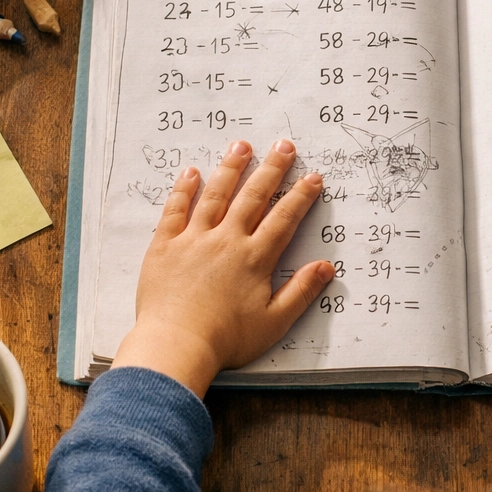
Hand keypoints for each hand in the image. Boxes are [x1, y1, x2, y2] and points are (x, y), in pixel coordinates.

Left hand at [112, 140, 334, 397]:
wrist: (176, 345)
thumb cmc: (226, 339)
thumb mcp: (274, 321)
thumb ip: (301, 291)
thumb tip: (327, 267)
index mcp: (254, 259)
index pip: (283, 219)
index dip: (300, 196)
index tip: (312, 177)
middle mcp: (227, 241)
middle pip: (253, 197)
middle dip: (271, 170)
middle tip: (283, 146)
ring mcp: (194, 239)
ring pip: (215, 195)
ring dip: (230, 168)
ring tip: (241, 146)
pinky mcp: (165, 246)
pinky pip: (175, 210)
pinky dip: (184, 189)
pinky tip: (191, 172)